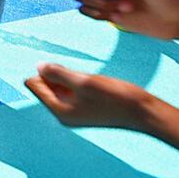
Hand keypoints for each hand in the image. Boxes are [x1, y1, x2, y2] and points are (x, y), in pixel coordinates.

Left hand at [24, 63, 158, 132]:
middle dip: (51, 74)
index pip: (35, 87)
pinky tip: (84, 76)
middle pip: (46, 88)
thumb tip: (39, 66)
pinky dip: (74, 82)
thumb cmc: (115, 97)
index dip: (40, 71)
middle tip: (68, 67)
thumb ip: (59, 74)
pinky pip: (72, 92)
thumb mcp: (84, 81)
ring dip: (64, 77)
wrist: (143, 112)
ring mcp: (76, 113)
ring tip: (76, 71)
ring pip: (59, 89)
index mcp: (60, 111)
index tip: (51, 62)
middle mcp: (64, 115)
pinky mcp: (86, 109)